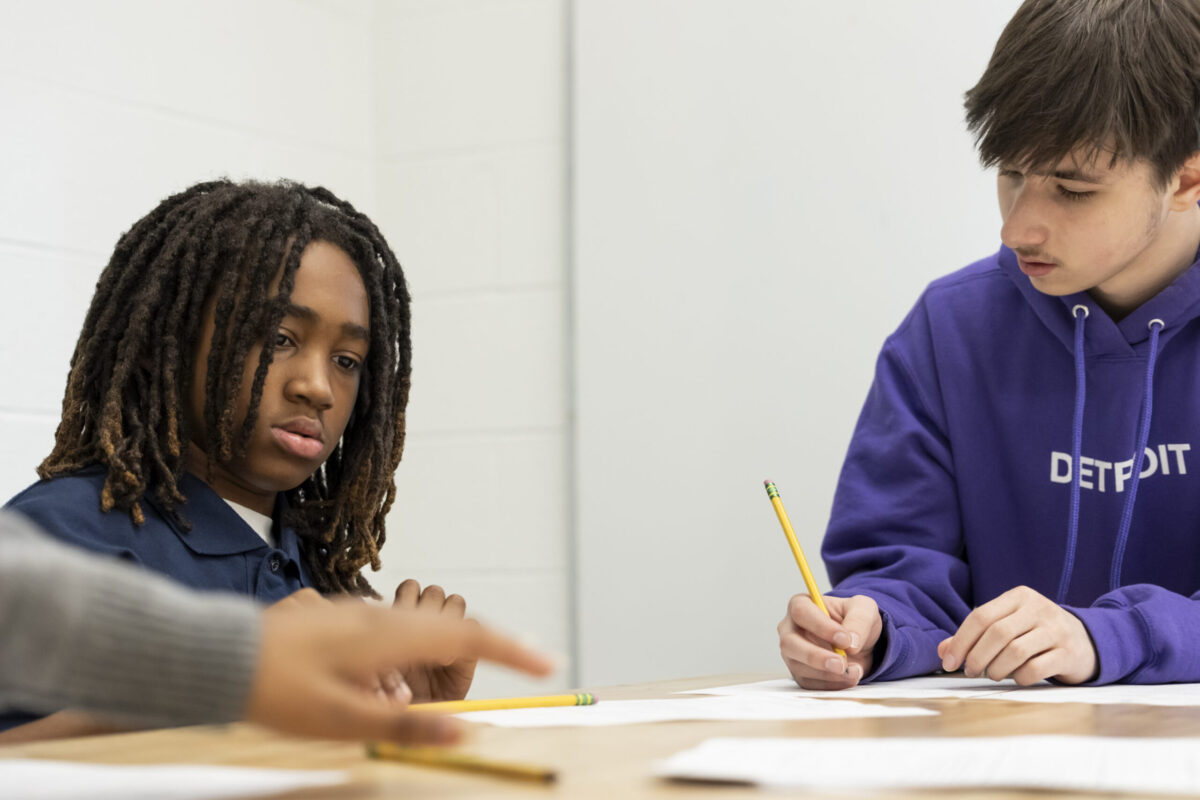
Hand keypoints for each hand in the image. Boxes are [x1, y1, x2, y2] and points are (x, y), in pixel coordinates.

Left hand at [247, 601, 553, 741]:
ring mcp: (360, 615)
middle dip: (493, 644)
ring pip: (423, 628)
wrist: (216, 656)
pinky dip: (420, 649)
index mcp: (389, 637)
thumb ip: (405, 726)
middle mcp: (381, 617)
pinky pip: (397, 631)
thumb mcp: (342, 720)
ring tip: (454, 682)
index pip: (467, 636)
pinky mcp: (342, 621)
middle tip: (524, 663)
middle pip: (453, 626)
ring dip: (449, 651)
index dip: (512, 649)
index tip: (547, 662)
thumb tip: (464, 732)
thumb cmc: (276, 690)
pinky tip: (398, 680)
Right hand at [777, 593, 880, 689]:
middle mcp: (790, 629)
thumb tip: (851, 642)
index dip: (821, 626)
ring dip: (828, 674)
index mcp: (801, 604)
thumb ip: (858, 621)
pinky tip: (847, 678)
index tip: (845, 639)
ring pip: (798, 667)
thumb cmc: (855, 620)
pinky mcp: (800, 673)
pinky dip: (830, 685)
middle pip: (790, 643)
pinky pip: (808, 683)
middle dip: (816, 656)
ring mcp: (792, 653)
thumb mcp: (864, 609)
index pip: (801, 613)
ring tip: (854, 671)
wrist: (859, 643)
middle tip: (841, 664)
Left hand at [937, 585, 1097, 684]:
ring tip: (993, 674)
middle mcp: (1039, 608)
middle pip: (996, 634)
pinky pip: (1036, 669)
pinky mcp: (1069, 653)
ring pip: (1015, 651)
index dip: (961, 641)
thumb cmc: (1035, 634)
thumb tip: (942, 652)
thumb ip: (974, 636)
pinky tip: (1018, 677)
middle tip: (970, 671)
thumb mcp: (1007, 626)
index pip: (981, 616)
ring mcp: (1056, 630)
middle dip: (976, 657)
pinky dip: (1020, 677)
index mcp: (1019, 596)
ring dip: (996, 669)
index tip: (949, 662)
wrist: (1086, 642)